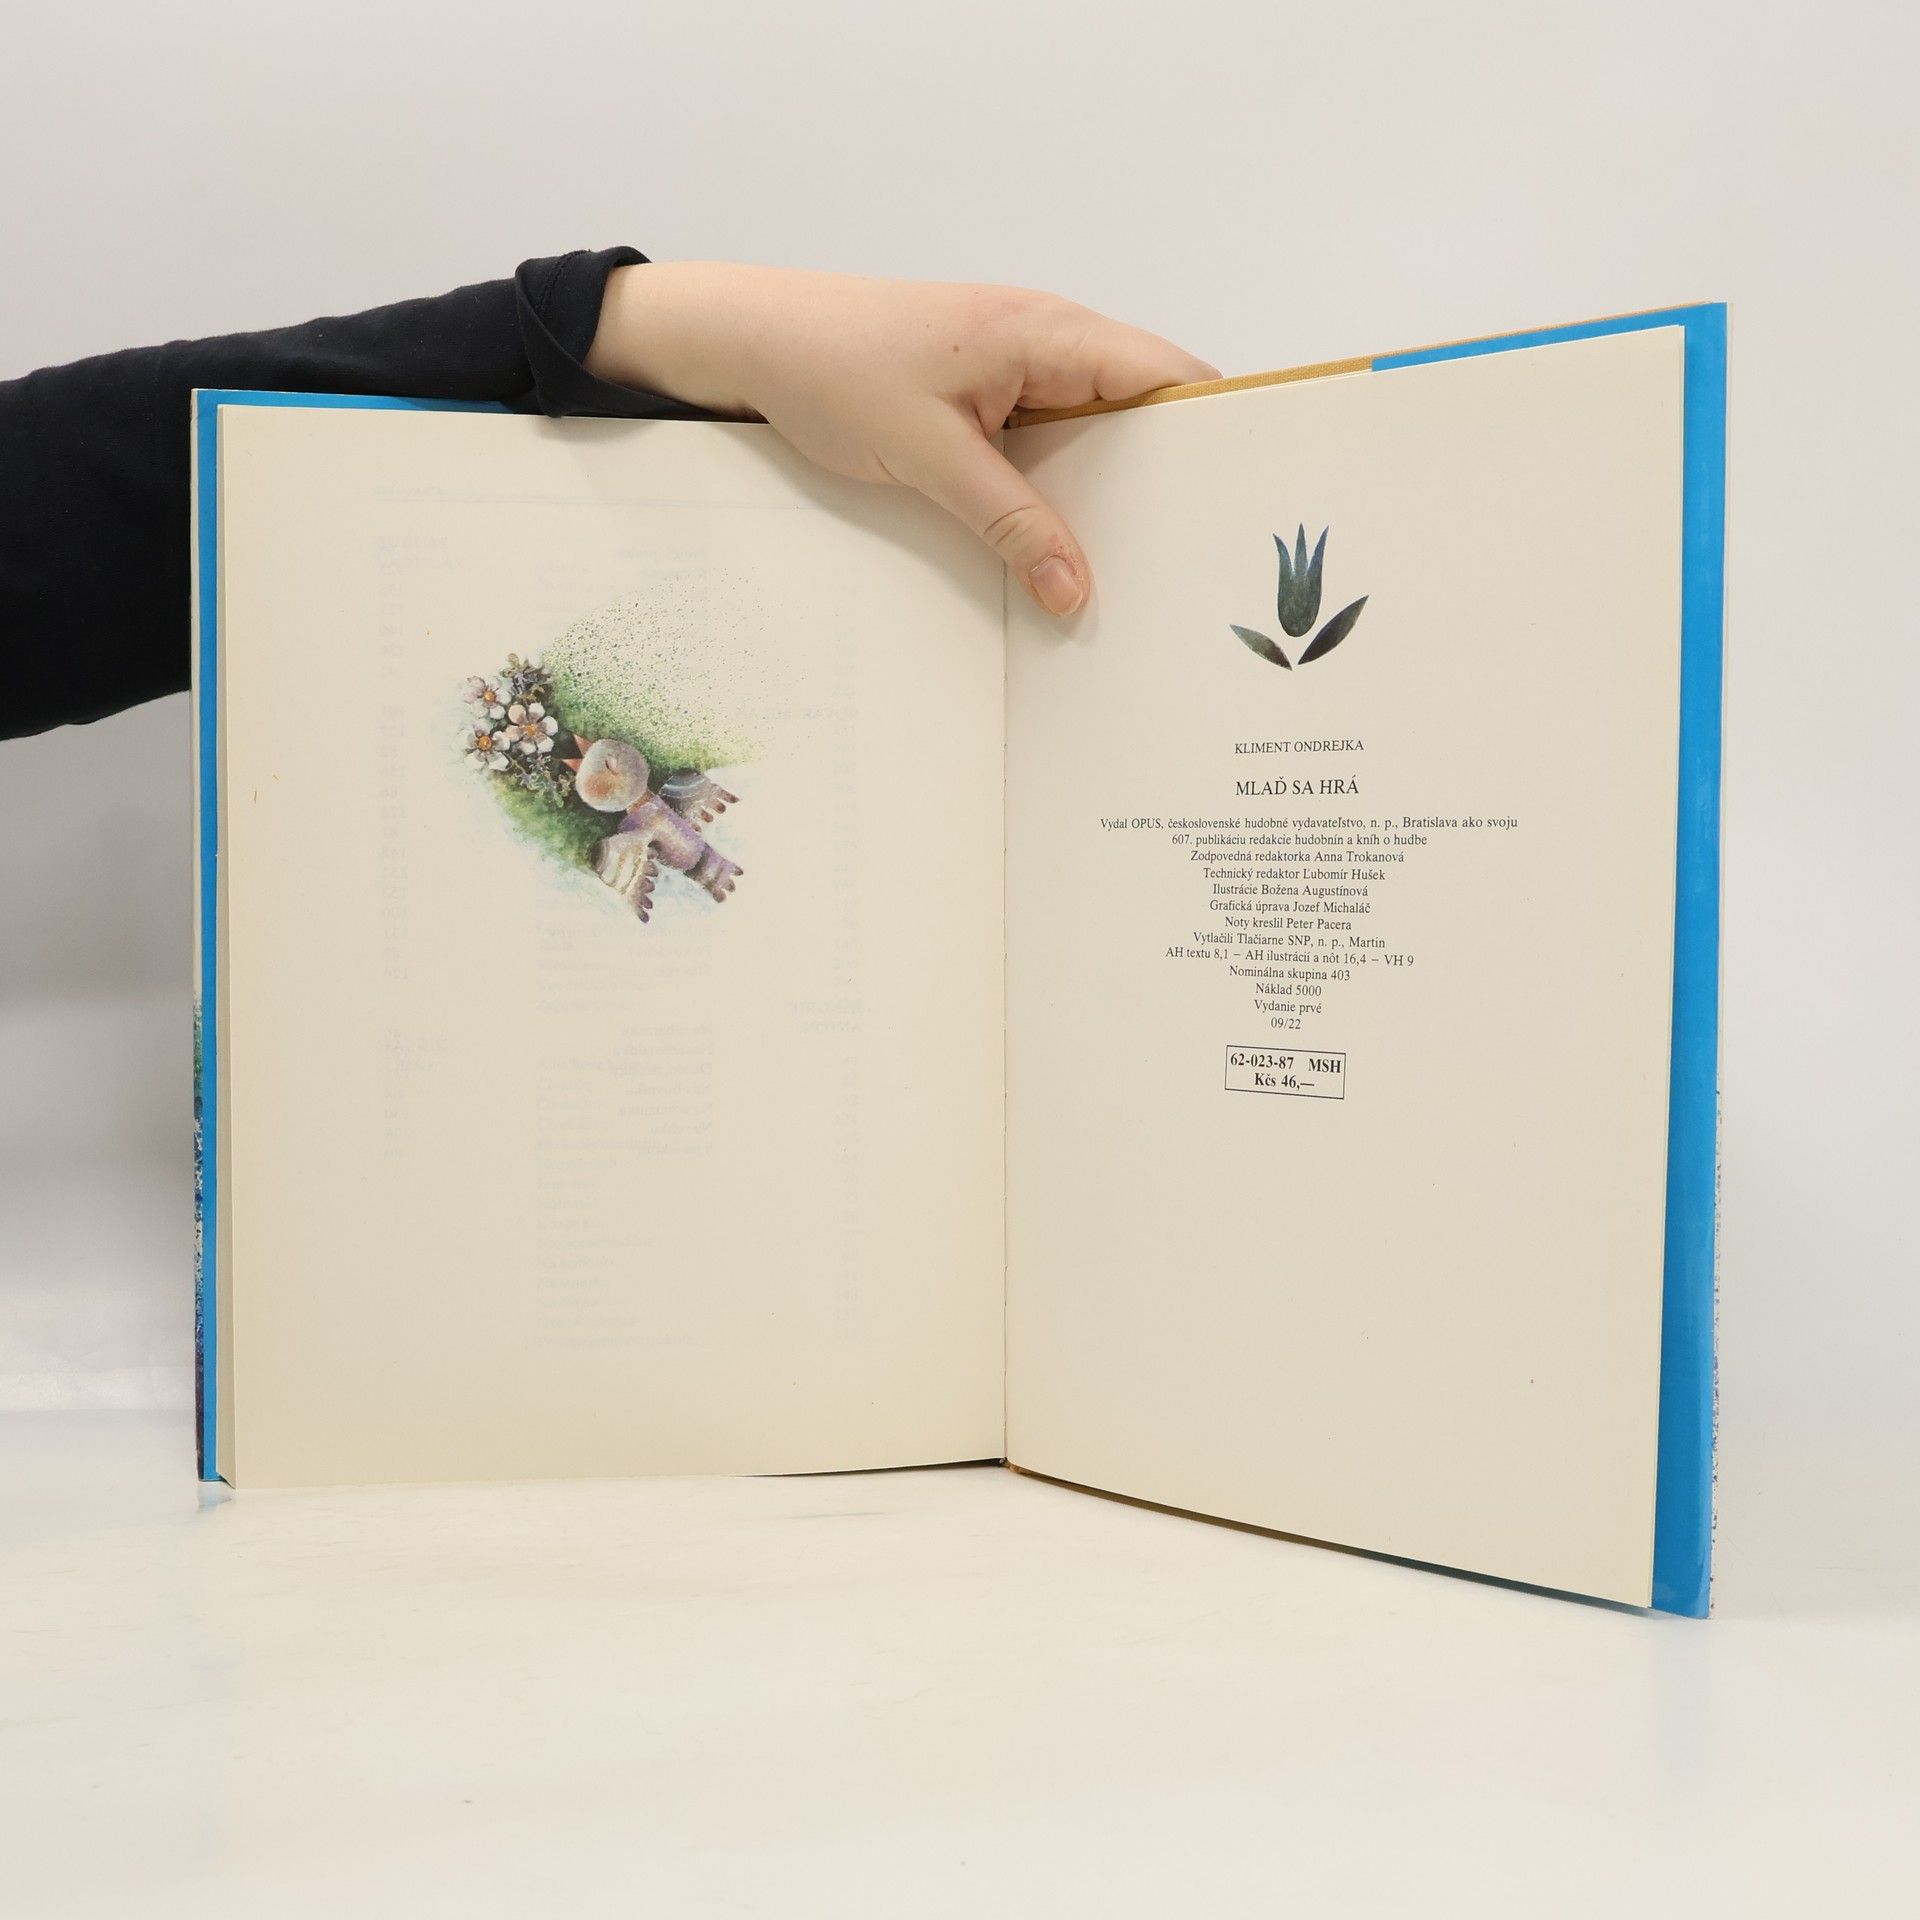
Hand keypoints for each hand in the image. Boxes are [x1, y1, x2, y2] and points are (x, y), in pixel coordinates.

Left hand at [585, 263, 1217, 615]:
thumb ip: (1010, 522)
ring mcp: (1023, 369)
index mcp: (1050, 332)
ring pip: (1102, 433)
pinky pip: (1056, 445)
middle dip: (1173, 476)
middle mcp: (1050, 341)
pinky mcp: (994, 397)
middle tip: (1197, 558)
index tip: (1241, 502)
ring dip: (1118, 491)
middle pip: (1147, 409)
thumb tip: (1077, 591)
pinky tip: (1071, 546)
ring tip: (1145, 567)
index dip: (1215, 430)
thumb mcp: (929, 457)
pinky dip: (1070, 490)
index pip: (1169, 374)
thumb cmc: (835, 368)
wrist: (757, 341)